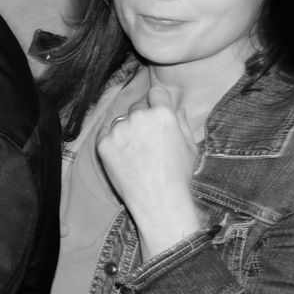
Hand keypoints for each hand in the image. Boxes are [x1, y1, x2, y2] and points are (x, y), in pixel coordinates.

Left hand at [98, 82, 204, 259]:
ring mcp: (119, 129)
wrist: (158, 201)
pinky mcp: (103, 143)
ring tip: (136, 152)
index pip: (155, 93)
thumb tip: (177, 108)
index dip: (156, 102)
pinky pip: (105, 133)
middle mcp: (139, 117)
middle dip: (142, 118)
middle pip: (137, 107)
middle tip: (147, 140)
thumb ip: (181, 123)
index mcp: (162, 114)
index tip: (156, 111)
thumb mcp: (190, 147)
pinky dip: (112, 140)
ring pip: (121, 121)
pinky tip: (123, 156)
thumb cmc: (179, 175)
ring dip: (126, 129)